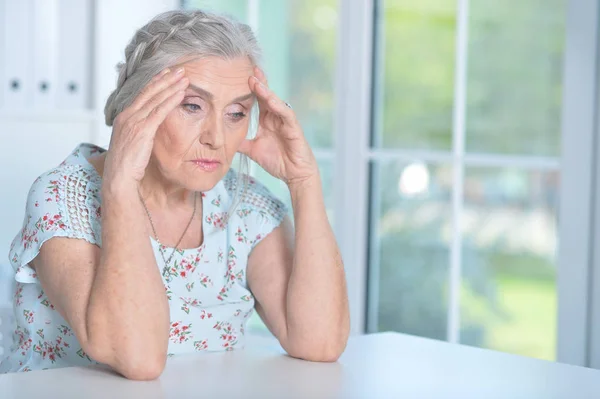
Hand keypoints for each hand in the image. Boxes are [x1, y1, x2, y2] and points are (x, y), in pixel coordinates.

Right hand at [103, 68, 188, 185]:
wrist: (118, 177)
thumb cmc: (126, 165)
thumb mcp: (131, 143)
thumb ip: (139, 132)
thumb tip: (149, 130)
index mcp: (124, 117)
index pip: (142, 94)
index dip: (156, 82)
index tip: (167, 73)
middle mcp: (128, 115)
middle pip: (149, 91)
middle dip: (166, 78)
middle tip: (179, 69)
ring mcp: (134, 121)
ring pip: (156, 98)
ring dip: (172, 86)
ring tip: (184, 77)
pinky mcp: (143, 130)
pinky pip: (160, 111)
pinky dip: (171, 100)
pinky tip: (181, 93)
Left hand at [239, 68, 318, 187]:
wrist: (294, 175)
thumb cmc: (278, 161)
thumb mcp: (253, 150)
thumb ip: (241, 142)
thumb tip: (223, 138)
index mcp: (266, 120)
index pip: (257, 100)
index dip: (249, 89)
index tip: (236, 77)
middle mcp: (276, 118)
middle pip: (266, 95)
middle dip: (258, 82)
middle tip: (248, 69)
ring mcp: (285, 122)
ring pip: (275, 102)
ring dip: (266, 91)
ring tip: (255, 80)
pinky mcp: (294, 128)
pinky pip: (286, 114)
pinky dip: (278, 106)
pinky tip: (271, 100)